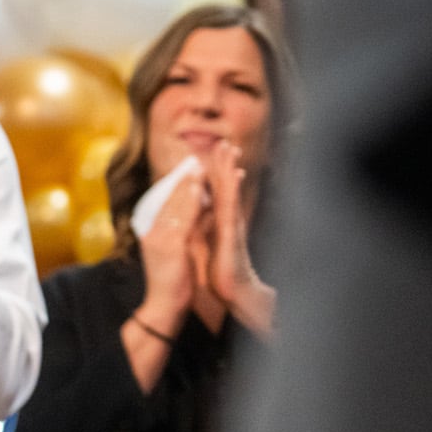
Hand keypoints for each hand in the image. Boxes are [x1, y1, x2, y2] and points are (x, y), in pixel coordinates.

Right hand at [137, 166, 207, 331]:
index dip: (176, 182)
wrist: (163, 306)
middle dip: (182, 177)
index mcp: (150, 231)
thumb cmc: (172, 280)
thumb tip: (197, 209)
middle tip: (195, 158)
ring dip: (187, 184)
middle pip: (167, 198)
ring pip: (174, 205)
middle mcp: (151, 231)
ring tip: (199, 166)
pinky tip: (200, 190)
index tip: (189, 165)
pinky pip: (182, 219)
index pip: (163, 201)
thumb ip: (184, 229)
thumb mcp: (175, 249)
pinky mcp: (169, 246)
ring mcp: (158, 238)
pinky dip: (191, 202)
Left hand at [202, 140, 275, 333]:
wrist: (233, 290)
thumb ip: (203, 226)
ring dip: (230, 170)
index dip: (213, 172)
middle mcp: (226, 219)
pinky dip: (232, 192)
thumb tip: (197, 213)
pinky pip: (232, 208)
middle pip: (224, 186)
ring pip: (230, 192)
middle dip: (224, 164)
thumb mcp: (206, 243)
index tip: (211, 151)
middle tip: (225, 141)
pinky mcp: (233, 234)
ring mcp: (232, 225)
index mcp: (217, 220)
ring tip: (231, 150)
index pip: (214, 191)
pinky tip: (234, 177)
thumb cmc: (220, 270)